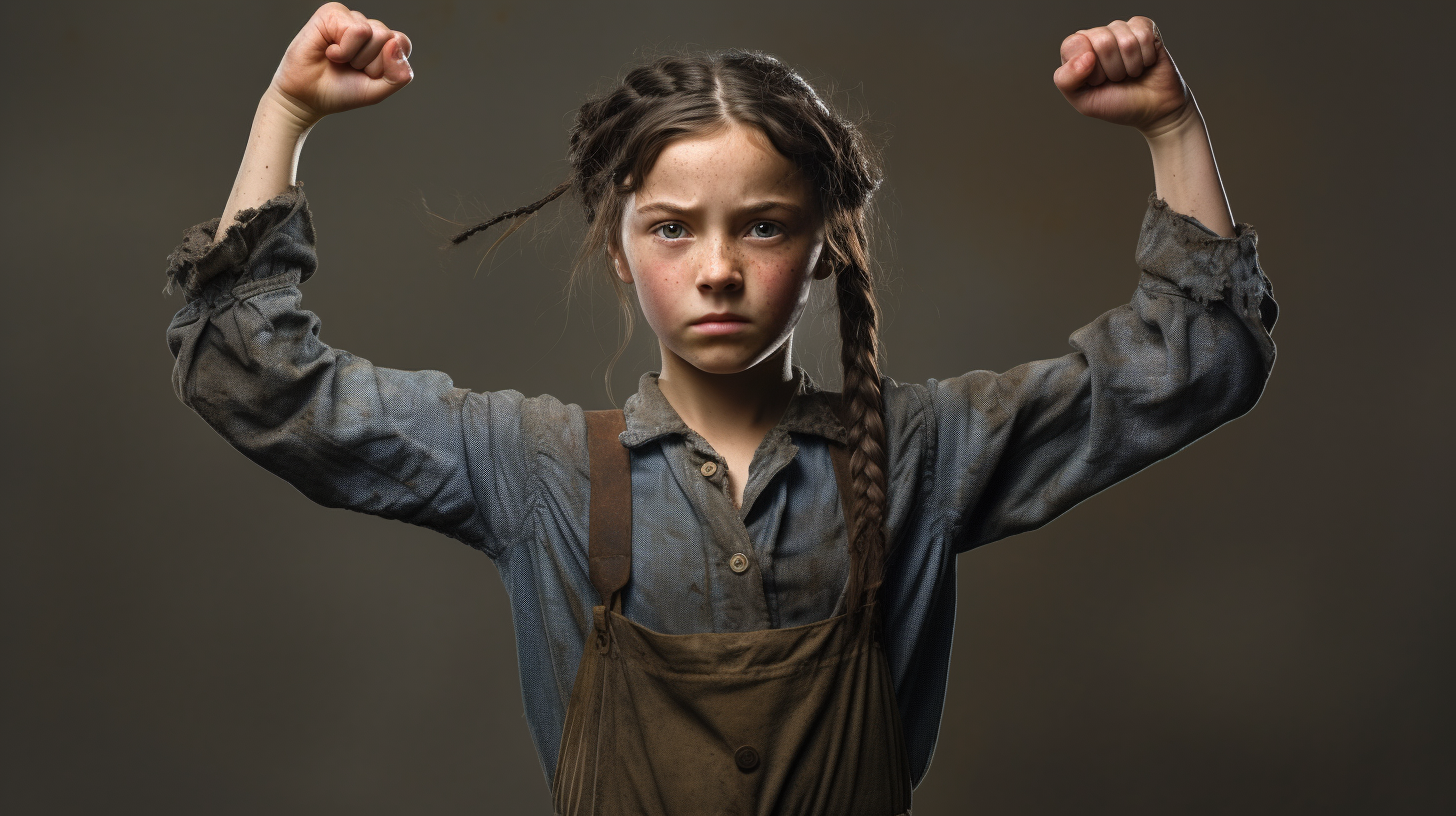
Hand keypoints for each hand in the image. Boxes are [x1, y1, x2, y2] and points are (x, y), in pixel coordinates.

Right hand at [265, 2, 412, 126]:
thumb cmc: (341, 91)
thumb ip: (399, 74)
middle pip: (389, 38)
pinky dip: (344, 50)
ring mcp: (350, 18)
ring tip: (339, 60)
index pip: (403, 44)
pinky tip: (330, 52)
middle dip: (371, 63)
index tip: (367, 74)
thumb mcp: (378, 90)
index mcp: (381, 42)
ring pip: (376, 33)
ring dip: (357, 57)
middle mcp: (368, 27)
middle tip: (350, 68)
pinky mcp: (332, 13)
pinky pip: (357, 30)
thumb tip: (395, 42)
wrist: (307, 97)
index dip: (387, 66)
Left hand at [1052, 17, 1191, 135]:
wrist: (1151, 109)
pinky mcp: (1144, 28)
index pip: (1074, 44)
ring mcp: (1120, 30)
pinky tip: (1144, 63)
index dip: (1088, 69)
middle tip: (1116, 79)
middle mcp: (1096, 36)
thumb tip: (1086, 56)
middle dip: (1112, 69)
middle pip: (1102, 41)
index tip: (1096, 82)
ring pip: (1125, 40)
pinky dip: (1146, 57)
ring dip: (1131, 66)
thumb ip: (1066, 80)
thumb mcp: (1082, 100)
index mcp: (1077, 50)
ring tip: (1130, 73)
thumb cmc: (1115, 104)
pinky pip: (1144, 35)